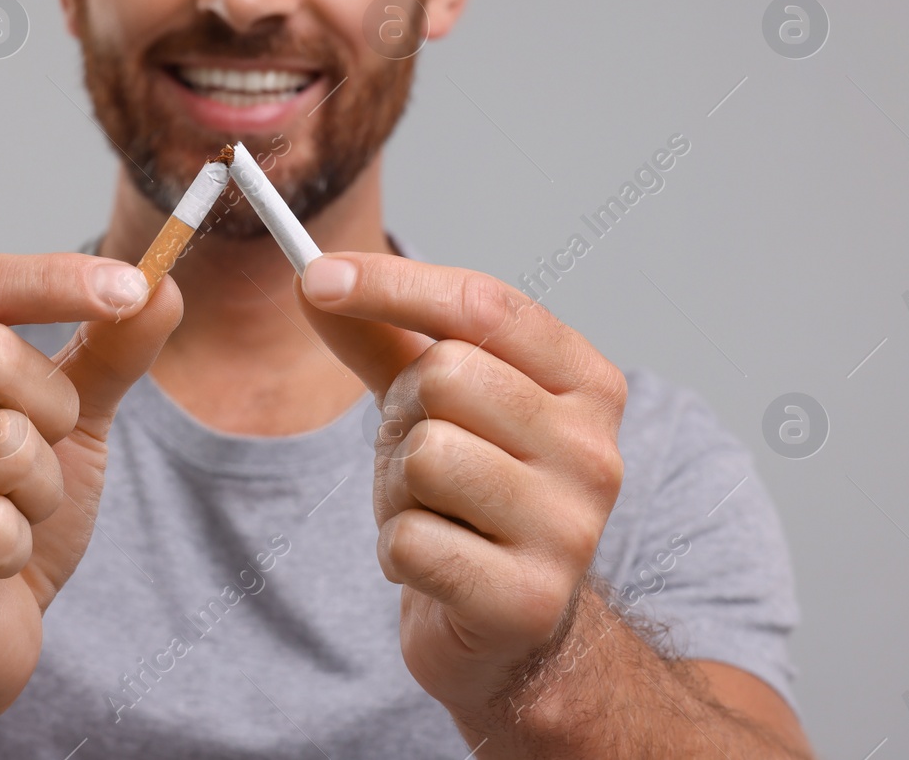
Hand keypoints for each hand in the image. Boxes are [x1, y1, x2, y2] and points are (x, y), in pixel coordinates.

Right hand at [0, 252, 181, 736]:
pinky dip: (20, 548)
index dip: (55, 280)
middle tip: (46, 454)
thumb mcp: (70, 422)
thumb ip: (108, 352)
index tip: (135, 288)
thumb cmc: (5, 517)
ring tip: (14, 517)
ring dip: (41, 490)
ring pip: (3, 446)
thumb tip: (163, 284)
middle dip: (55, 409)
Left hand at [297, 252, 626, 724]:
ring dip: (398, 488)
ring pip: (425, 456)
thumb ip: (382, 336)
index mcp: (586, 385)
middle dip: (403, 414)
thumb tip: (314, 277)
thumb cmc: (471, 498)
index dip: (392, 283)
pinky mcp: (528, 600)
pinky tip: (432, 565)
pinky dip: (396, 550)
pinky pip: (409, 540)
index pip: (485, 306)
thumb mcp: (433, 403)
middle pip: (446, 377)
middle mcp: (595, 452)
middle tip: (421, 458)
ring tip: (432, 513)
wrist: (509, 632)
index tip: (315, 276)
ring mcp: (570, 530)